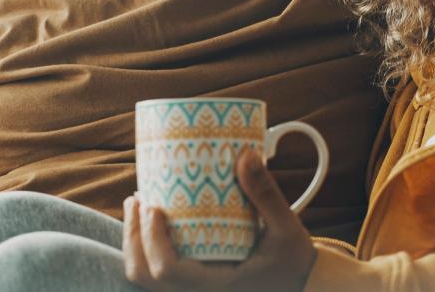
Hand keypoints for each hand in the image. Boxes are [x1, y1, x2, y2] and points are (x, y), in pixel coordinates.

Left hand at [122, 150, 316, 291]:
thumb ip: (266, 194)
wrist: (300, 285)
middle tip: (138, 200)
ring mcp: (192, 291)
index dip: (151, 240)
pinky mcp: (191, 285)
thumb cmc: (292, 261)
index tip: (153, 207)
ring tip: (138, 206)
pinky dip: (146, 250)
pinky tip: (150, 222)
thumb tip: (245, 156)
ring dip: (135, 242)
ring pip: (146, 278)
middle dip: (134, 235)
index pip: (168, 272)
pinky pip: (156, 276)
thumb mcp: (285, 228)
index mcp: (216, 285)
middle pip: (144, 275)